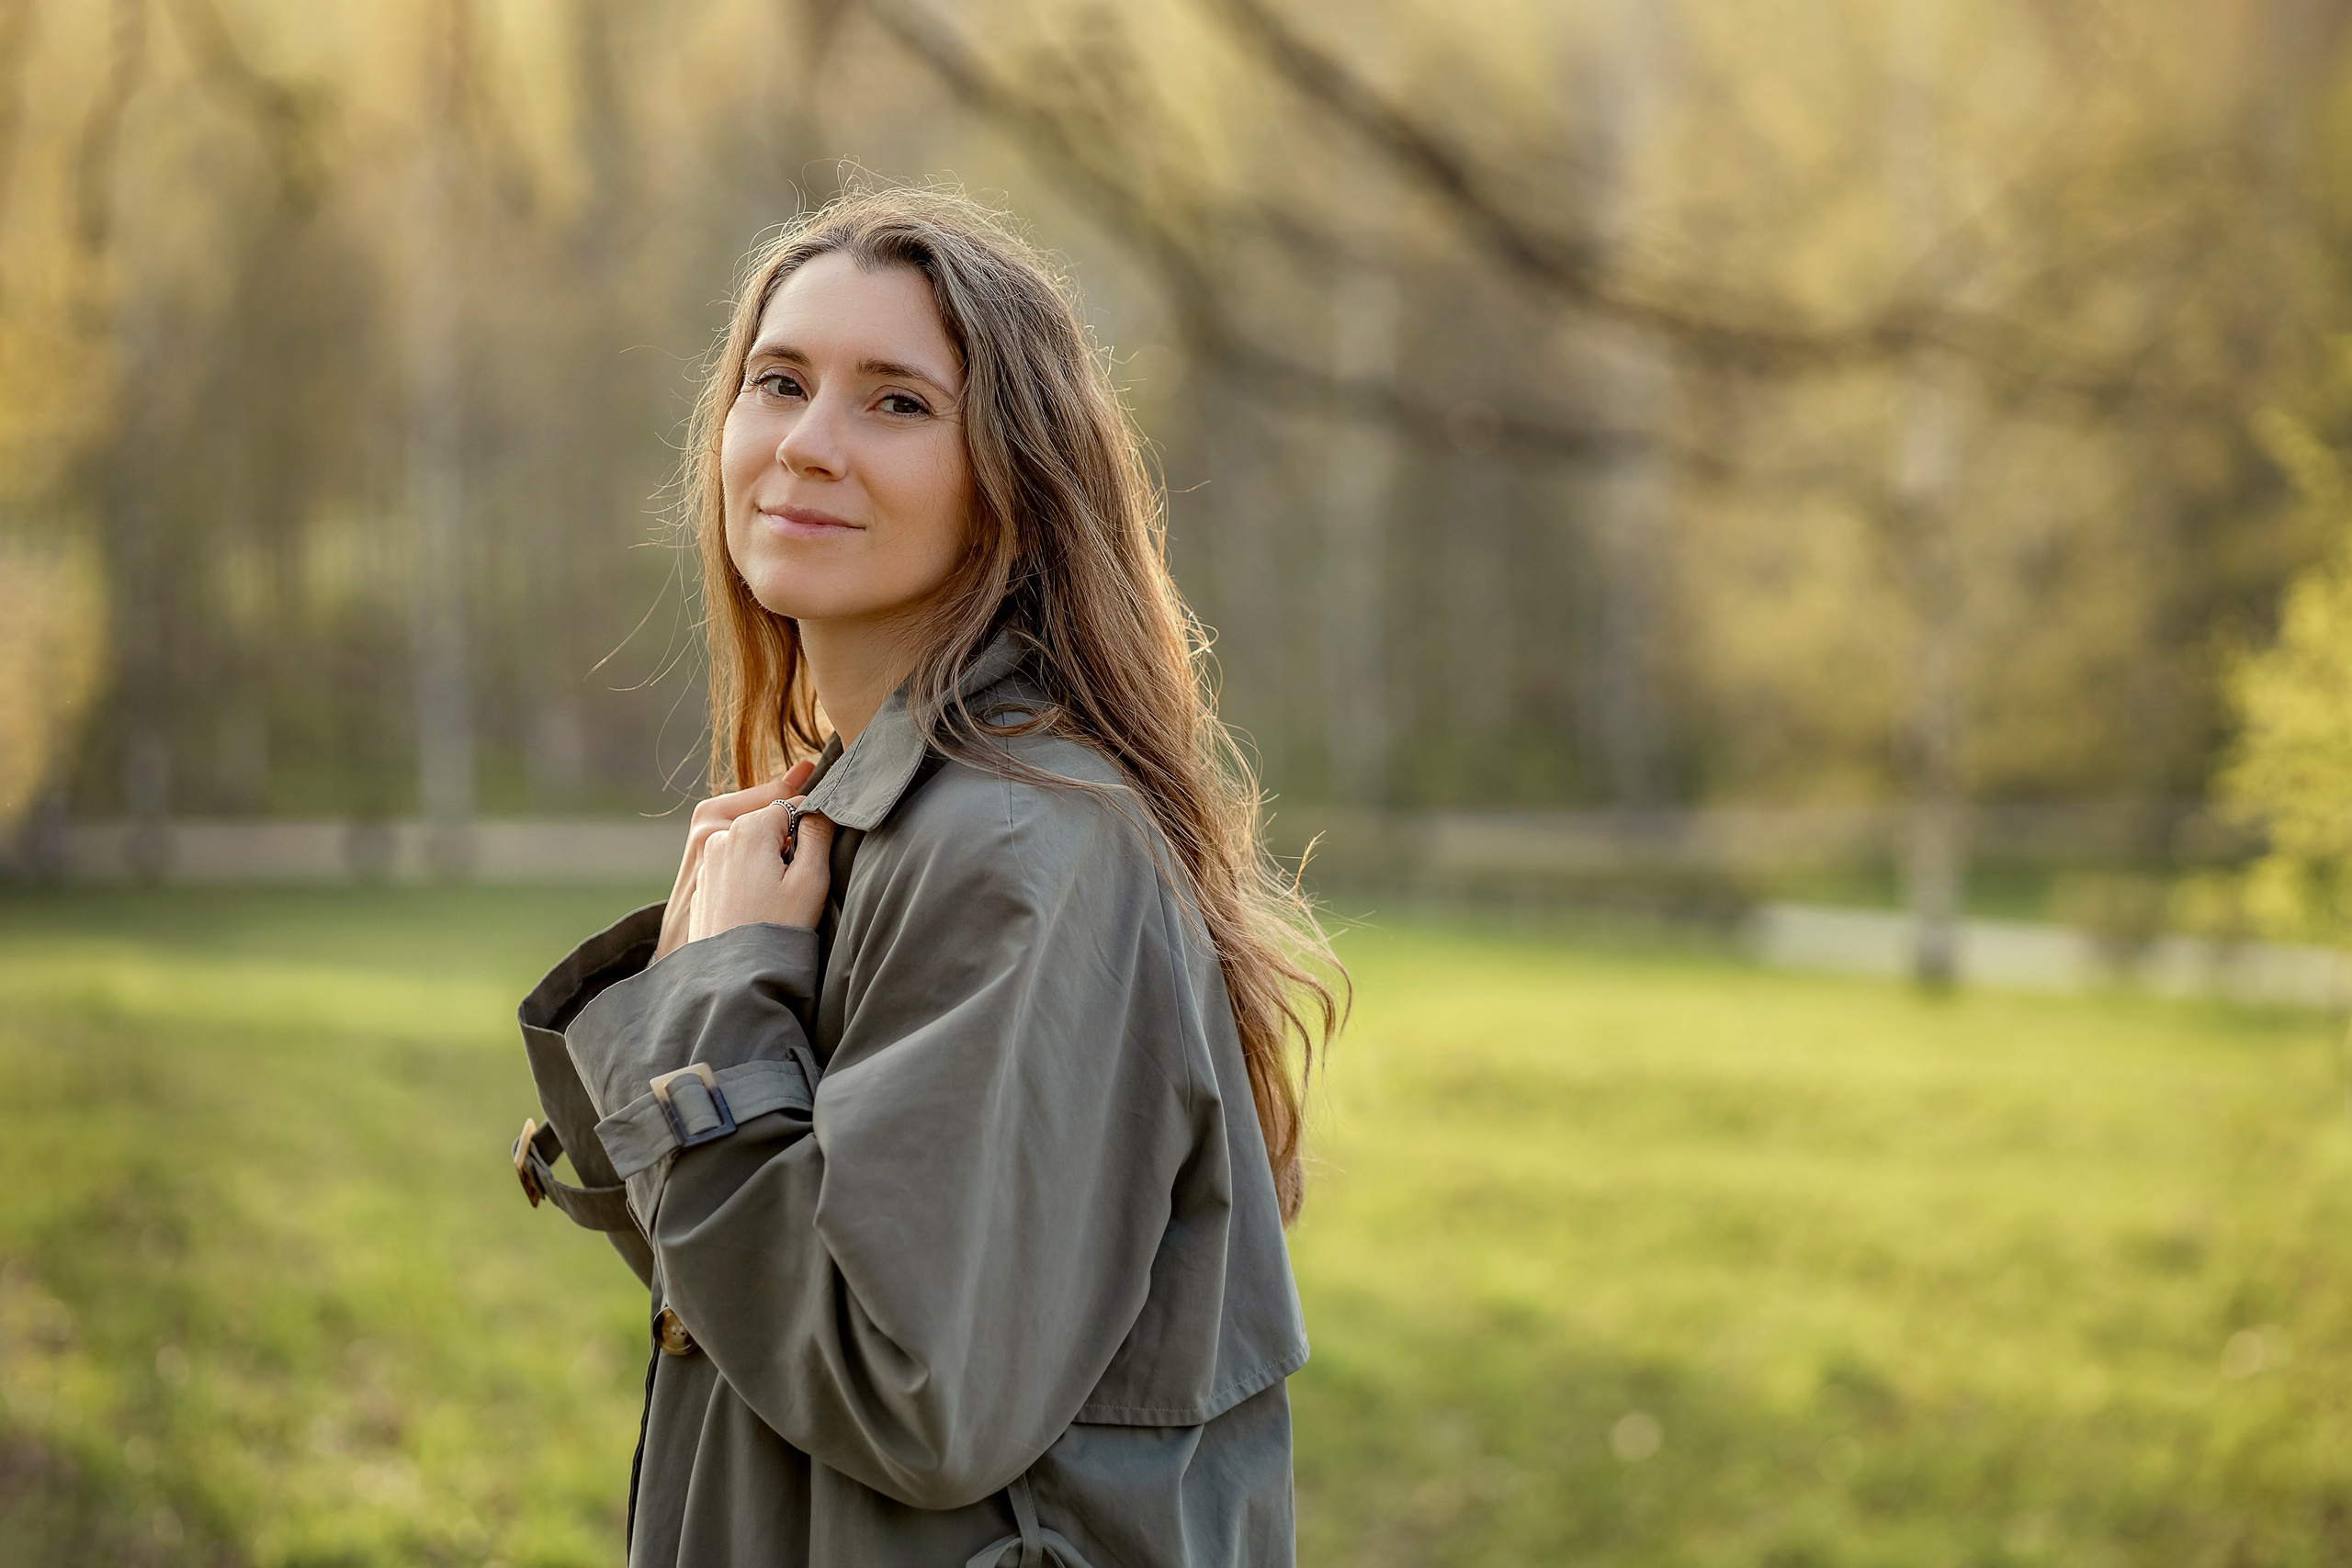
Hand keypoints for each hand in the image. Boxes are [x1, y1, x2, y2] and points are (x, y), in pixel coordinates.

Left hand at [688, 796, 835, 943]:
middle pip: (767, 821)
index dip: (811, 824)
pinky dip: (749, 874)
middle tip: (798, 876)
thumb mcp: (811, 879)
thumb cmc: (778, 930)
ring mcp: (708, 861)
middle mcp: (720, 837)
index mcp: (748, 829)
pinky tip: (759, 903)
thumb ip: (818, 833)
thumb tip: (821, 807)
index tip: (818, 851)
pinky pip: (734, 866)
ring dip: (767, 857)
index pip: (791, 804)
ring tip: (778, 893)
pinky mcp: (703, 884)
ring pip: (749, 844)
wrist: (736, 977)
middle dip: (786, 839)